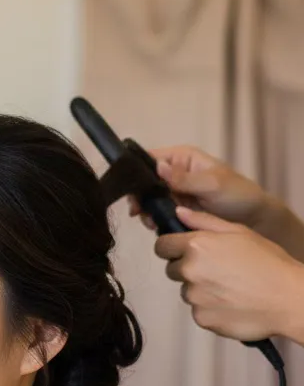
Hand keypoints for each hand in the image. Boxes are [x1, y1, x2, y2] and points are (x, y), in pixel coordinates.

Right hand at [129, 145, 272, 228]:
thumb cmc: (237, 195)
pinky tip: (156, 227)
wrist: (253, 219)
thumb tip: (158, 167)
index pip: (151, 158)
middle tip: (137, 212)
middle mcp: (174, 172)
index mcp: (182, 158)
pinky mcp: (175, 209)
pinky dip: (153, 219)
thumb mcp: (212, 184)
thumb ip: (184, 178)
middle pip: (144, 180)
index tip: (131, 190)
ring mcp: (173, 191)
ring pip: (148, 199)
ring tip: (151, 223)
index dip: (137, 171)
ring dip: (145, 211)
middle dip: (139, 196)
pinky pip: (156, 212)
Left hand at [155, 206, 303, 341]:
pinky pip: (198, 310)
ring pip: (186, 291)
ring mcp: (194, 297)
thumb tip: (179, 213)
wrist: (289, 299)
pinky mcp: (201, 317)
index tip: (183, 250)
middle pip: (173, 269)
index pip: (162, 246)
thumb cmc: (269, 262)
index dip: (172, 247)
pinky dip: (210, 308)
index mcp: (196, 246)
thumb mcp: (240, 232)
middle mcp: (189, 271)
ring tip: (230, 287)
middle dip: (188, 268)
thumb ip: (204, 221)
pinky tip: (232, 303)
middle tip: (218, 269)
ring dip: (201, 289)